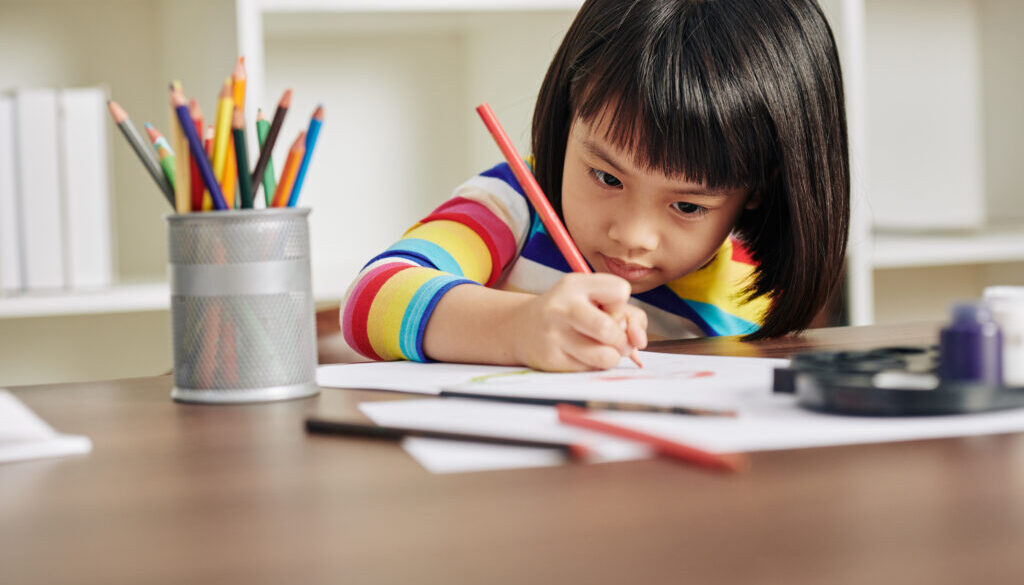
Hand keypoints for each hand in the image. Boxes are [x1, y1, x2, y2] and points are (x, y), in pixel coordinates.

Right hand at [511, 273, 647, 371]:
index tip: (608, 308)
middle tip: (614, 339)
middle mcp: (562, 307)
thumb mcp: (593, 299)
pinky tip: (581, 355)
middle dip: (622, 340)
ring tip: (601, 349)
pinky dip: (593, 365)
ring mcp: (554, 335)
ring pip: (606, 356)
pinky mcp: (551, 359)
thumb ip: (628, 314)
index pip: (621, 291)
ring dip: (611, 357)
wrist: (521, 327)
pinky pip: (590, 369)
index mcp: (575, 284)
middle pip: (611, 330)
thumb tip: (638, 341)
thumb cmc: (570, 312)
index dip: (622, 304)